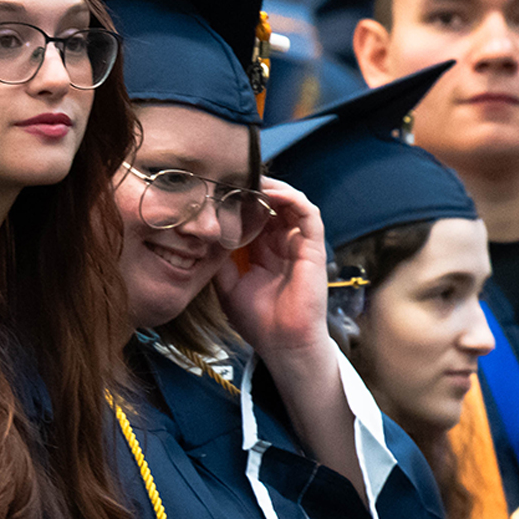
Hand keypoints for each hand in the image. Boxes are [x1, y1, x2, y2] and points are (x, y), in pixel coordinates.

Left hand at [215, 177, 329, 363]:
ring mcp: (299, 244)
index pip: (254, 214)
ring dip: (273, 187)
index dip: (240, 199)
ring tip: (252, 179)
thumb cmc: (257, 320)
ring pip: (291, 202)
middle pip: (272, 203)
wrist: (282, 344)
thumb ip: (219, 258)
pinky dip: (291, 198)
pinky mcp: (313, 248)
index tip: (219, 187)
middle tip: (233, 174)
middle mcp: (282, 243)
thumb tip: (205, 232)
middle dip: (254, 187)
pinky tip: (271, 193)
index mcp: (263, 251)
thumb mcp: (226, 284)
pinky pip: (308, 213)